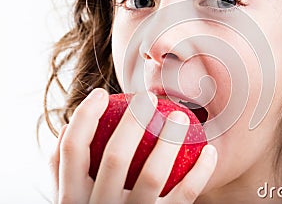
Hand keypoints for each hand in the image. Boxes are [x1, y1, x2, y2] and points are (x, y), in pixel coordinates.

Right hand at [49, 88, 216, 203]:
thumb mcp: (72, 199)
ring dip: (169, 140)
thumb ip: (66, 171)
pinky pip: (185, 195)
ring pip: (152, 174)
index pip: (72, 148)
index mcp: (71, 199)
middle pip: (115, 156)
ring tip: (180, 118)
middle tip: (148, 99)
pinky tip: (209, 151)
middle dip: (133, 120)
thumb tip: (67, 126)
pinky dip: (201, 171)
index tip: (101, 93)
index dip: (85, 115)